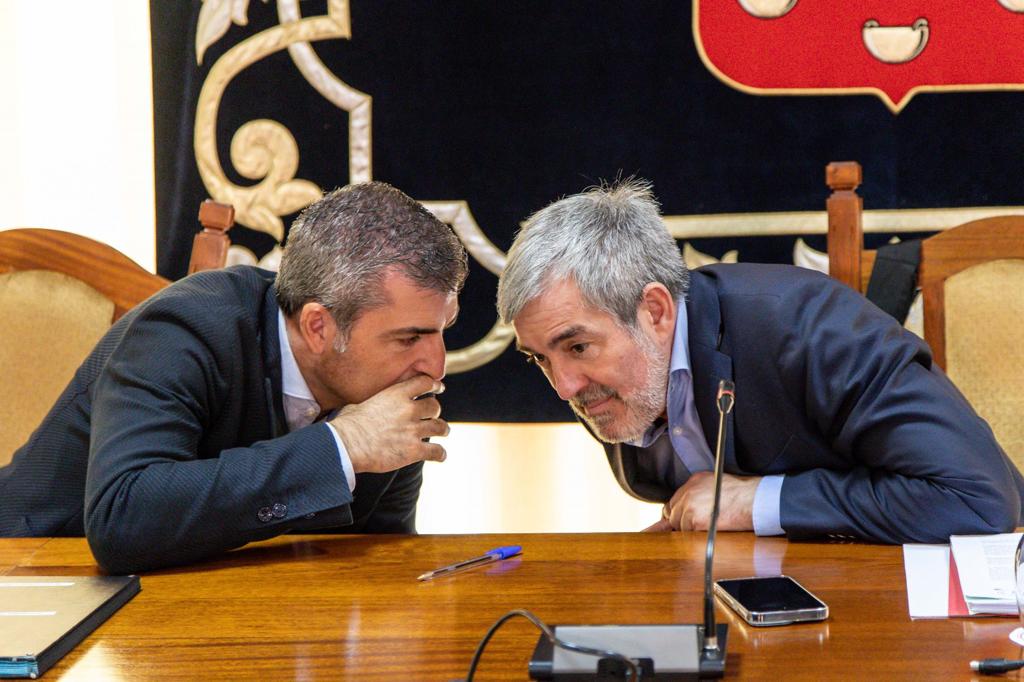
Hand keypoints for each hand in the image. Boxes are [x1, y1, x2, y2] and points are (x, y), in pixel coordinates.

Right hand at [330, 374, 448, 473]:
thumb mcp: (361, 404)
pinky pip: (436, 451)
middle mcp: (409, 410)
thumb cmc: (348, 425)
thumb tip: (365, 408)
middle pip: (435, 406)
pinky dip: (440, 454)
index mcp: (396, 395)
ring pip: (440, 427)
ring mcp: (413, 430)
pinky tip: (440, 455)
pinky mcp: (414, 451)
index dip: (435, 385)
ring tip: (444, 431)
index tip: (439, 388)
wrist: (346, 445)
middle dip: (435, 411)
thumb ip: (373, 404)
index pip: (424, 383)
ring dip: (443, 429)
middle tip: (433, 415)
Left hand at [660, 472, 760, 531]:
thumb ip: (701, 494)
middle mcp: (688, 492)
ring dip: (690, 530)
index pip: (675, 500)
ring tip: (707, 529)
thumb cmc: (743, 494)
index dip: (678, 512)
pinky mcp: (695, 520)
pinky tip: (708, 532)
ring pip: (679, 525)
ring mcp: (690, 506)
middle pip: (673, 513)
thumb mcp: (717, 485)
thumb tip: (693, 509)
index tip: (682, 519)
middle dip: (680, 522)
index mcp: (694, 481)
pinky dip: (696, 536)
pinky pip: (688, 533)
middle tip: (694, 528)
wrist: (753, 500)